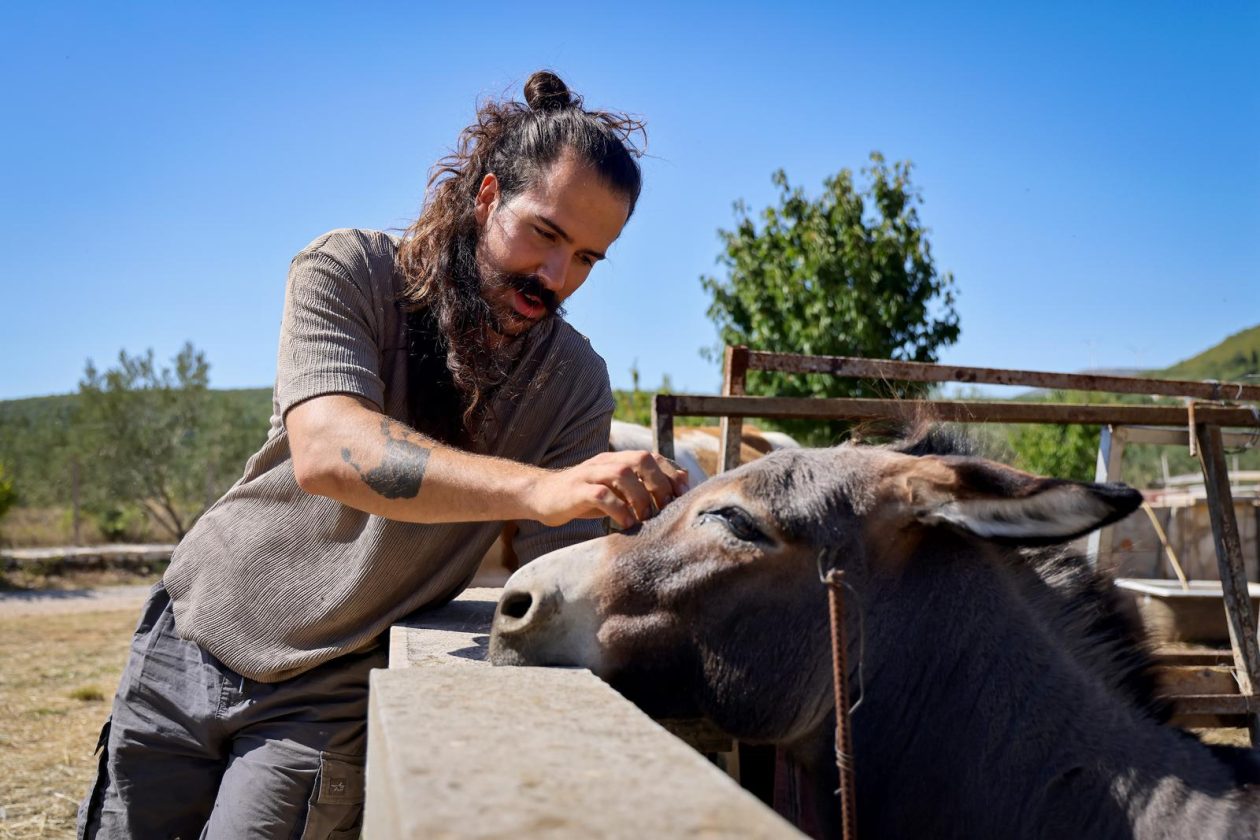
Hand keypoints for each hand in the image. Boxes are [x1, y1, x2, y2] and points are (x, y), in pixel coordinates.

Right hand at [528, 450, 689, 528]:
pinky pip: (601, 495)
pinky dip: (618, 509)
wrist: (540, 496)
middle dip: (659, 484)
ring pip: (622, 474)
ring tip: (644, 519)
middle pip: (641, 459)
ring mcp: (590, 474)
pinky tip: (624, 524)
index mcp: (617, 459)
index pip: (652, 456)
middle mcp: (605, 461)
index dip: (670, 473)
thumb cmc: (582, 497)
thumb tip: (673, 494)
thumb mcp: (613, 492)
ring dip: (640, 498)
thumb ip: (637, 489)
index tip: (681, 495)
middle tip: (664, 509)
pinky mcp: (576, 491)